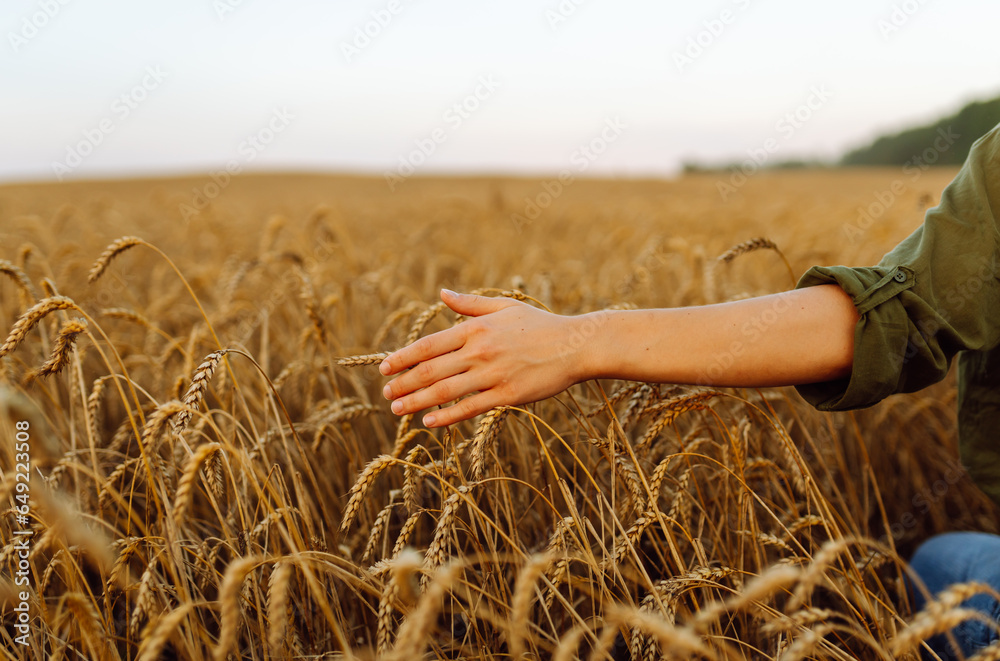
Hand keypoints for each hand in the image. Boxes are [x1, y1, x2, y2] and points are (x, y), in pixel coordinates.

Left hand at [380, 289, 589, 426]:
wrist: (576, 346)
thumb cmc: (541, 325)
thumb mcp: (505, 307)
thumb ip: (470, 304)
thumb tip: (442, 293)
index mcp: (475, 329)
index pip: (428, 345)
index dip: (402, 357)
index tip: (384, 367)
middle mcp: (479, 351)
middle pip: (430, 370)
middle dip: (403, 382)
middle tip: (385, 392)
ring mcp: (492, 374)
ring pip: (444, 390)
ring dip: (416, 401)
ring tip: (397, 409)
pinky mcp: (507, 395)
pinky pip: (469, 407)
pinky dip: (446, 416)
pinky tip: (428, 422)